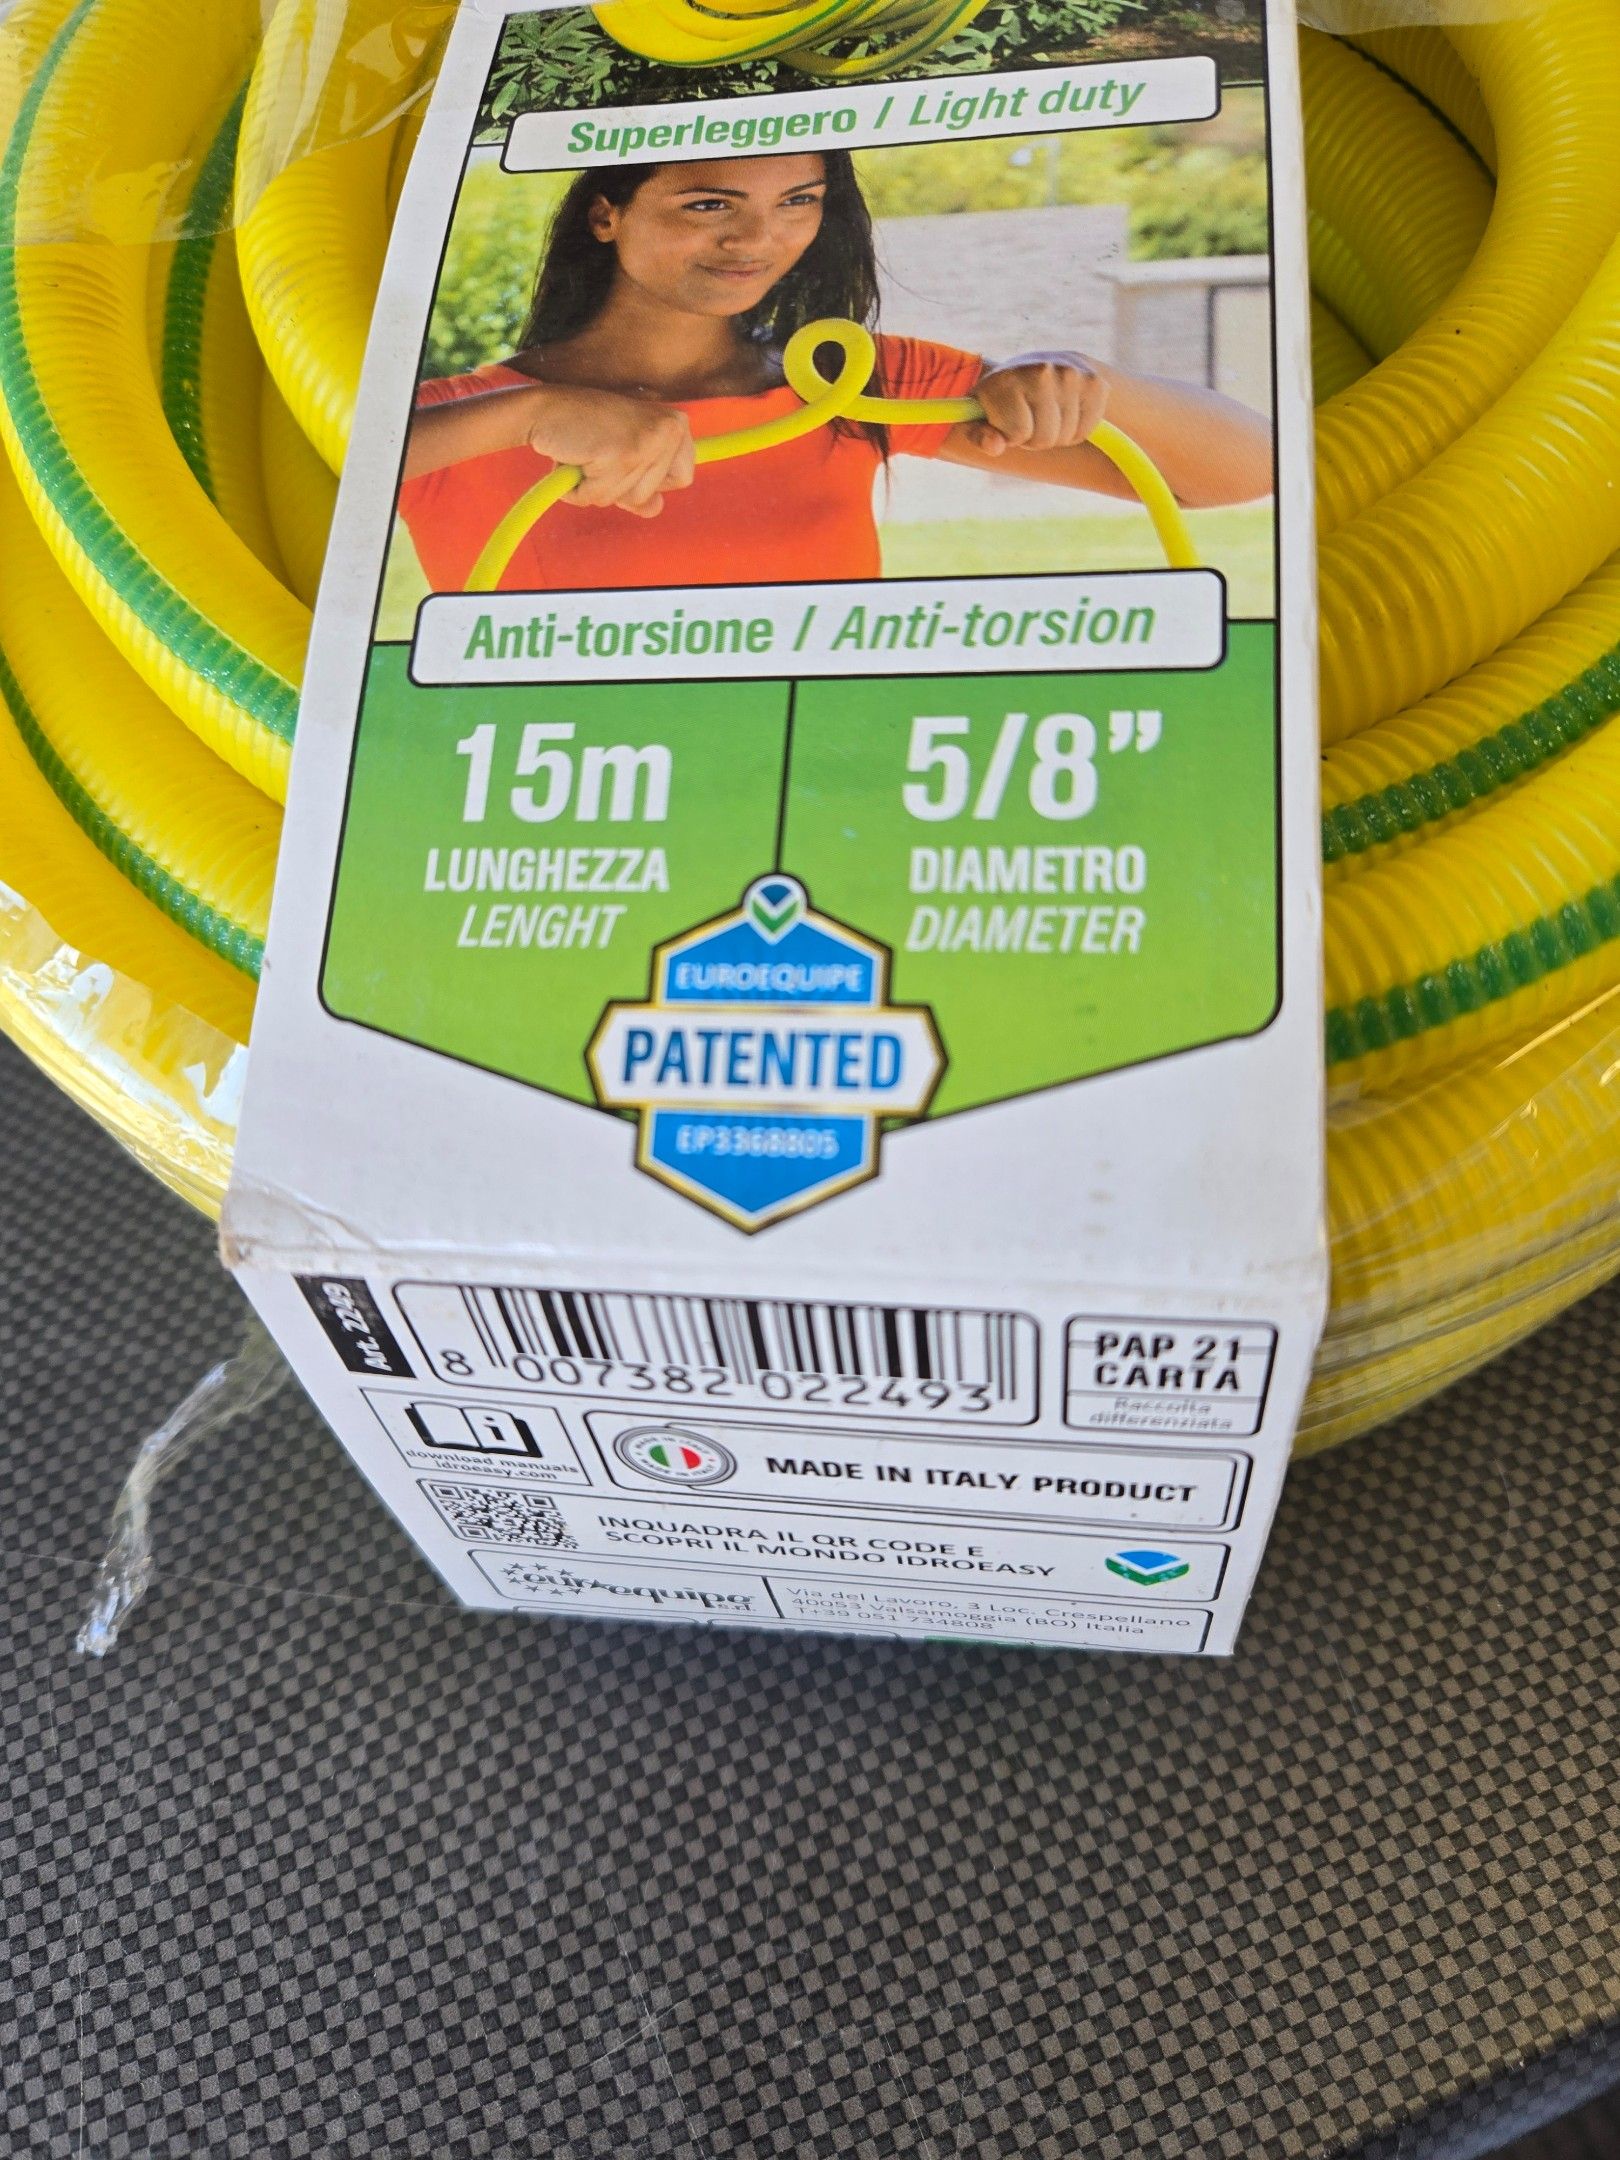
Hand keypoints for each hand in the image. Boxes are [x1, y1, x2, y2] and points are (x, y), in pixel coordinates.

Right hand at [525, 384, 695, 517]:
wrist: (545, 408)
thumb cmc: (585, 426)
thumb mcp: (626, 451)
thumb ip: (646, 482)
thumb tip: (657, 508)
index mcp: (676, 424)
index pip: (683, 477)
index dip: (652, 479)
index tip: (628, 456)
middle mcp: (668, 430)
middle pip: (652, 493)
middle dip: (619, 484)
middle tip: (601, 453)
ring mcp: (645, 443)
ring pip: (627, 499)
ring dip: (598, 486)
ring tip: (588, 455)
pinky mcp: (619, 456)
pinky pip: (599, 496)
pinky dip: (579, 488)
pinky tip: (574, 458)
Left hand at [964, 355, 1108, 457]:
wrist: (1044, 365)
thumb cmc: (1005, 399)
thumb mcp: (981, 416)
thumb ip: (978, 434)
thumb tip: (995, 447)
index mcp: (1009, 378)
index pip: (1019, 433)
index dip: (1013, 435)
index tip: (1008, 419)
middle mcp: (1042, 371)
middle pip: (1045, 438)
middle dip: (1035, 438)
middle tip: (1030, 417)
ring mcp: (1071, 375)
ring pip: (1066, 437)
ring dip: (1056, 434)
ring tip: (1047, 412)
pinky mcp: (1095, 384)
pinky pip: (1085, 431)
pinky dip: (1076, 430)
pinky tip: (1066, 410)